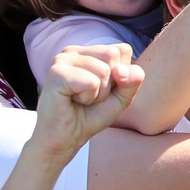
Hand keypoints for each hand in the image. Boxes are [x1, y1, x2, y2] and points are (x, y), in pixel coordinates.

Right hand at [34, 44, 141, 159]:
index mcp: (88, 51)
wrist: (65, 139)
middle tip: (90, 96)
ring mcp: (63, 59)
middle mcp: (74, 51)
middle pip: (113, 55)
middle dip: (109, 84)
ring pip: (104, 70)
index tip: (102, 90)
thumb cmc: (91, 116)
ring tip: (80, 100)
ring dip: (98, 94)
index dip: (121, 76)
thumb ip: (133, 79)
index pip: (123, 50)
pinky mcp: (56, 72)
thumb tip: (121, 70)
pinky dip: (88, 97)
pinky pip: (91, 82)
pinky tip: (72, 100)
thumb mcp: (122, 96)